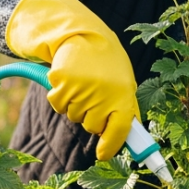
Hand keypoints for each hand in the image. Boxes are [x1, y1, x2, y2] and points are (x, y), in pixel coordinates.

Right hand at [5, 0, 139, 159]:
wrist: (85, 34)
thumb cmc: (108, 64)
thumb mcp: (125, 83)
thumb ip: (126, 110)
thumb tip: (130, 141)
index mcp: (123, 94)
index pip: (120, 130)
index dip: (111, 146)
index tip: (103, 154)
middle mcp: (103, 92)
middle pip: (92, 126)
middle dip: (92, 118)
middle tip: (95, 97)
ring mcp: (81, 87)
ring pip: (73, 116)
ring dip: (76, 106)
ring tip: (84, 84)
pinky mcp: (61, 81)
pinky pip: (57, 104)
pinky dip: (60, 97)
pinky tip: (70, 82)